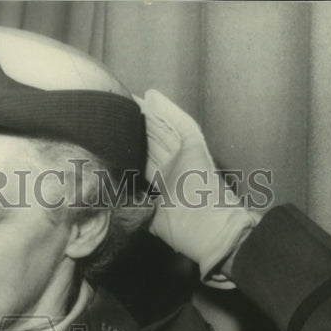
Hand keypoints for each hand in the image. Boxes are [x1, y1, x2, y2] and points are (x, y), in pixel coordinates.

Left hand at [138, 89, 256, 287]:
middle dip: (138, 126)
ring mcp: (186, 157)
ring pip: (165, 129)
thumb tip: (124, 205)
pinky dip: (167, 110)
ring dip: (149, 113)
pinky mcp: (195, 149)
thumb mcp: (157, 222)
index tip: (115, 138)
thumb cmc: (189, 232)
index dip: (131, 148)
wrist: (215, 234)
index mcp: (167, 184)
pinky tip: (152, 95)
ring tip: (132, 97)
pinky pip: (180, 125)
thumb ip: (143, 209)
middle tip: (120, 107)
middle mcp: (176, 167)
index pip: (145, 160)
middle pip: (153, 141)